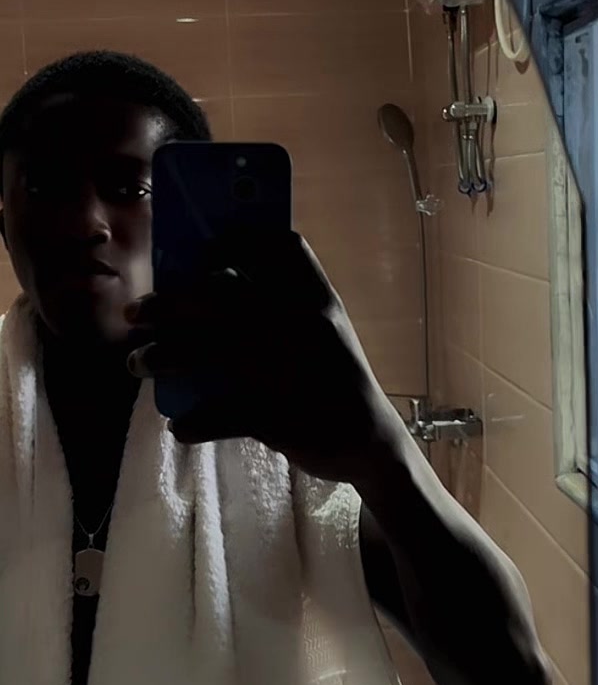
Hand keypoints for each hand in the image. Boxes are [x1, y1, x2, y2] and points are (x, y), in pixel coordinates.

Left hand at [126, 233, 398, 483]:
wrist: (374, 444)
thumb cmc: (337, 380)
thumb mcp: (326, 332)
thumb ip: (287, 307)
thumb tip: (211, 288)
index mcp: (317, 300)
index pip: (282, 246)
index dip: (237, 239)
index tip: (201, 249)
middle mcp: (302, 324)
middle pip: (221, 294)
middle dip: (169, 302)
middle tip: (136, 312)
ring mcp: (289, 369)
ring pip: (208, 350)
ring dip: (164, 356)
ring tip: (137, 363)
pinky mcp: (279, 416)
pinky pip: (220, 415)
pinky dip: (193, 422)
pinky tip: (179, 426)